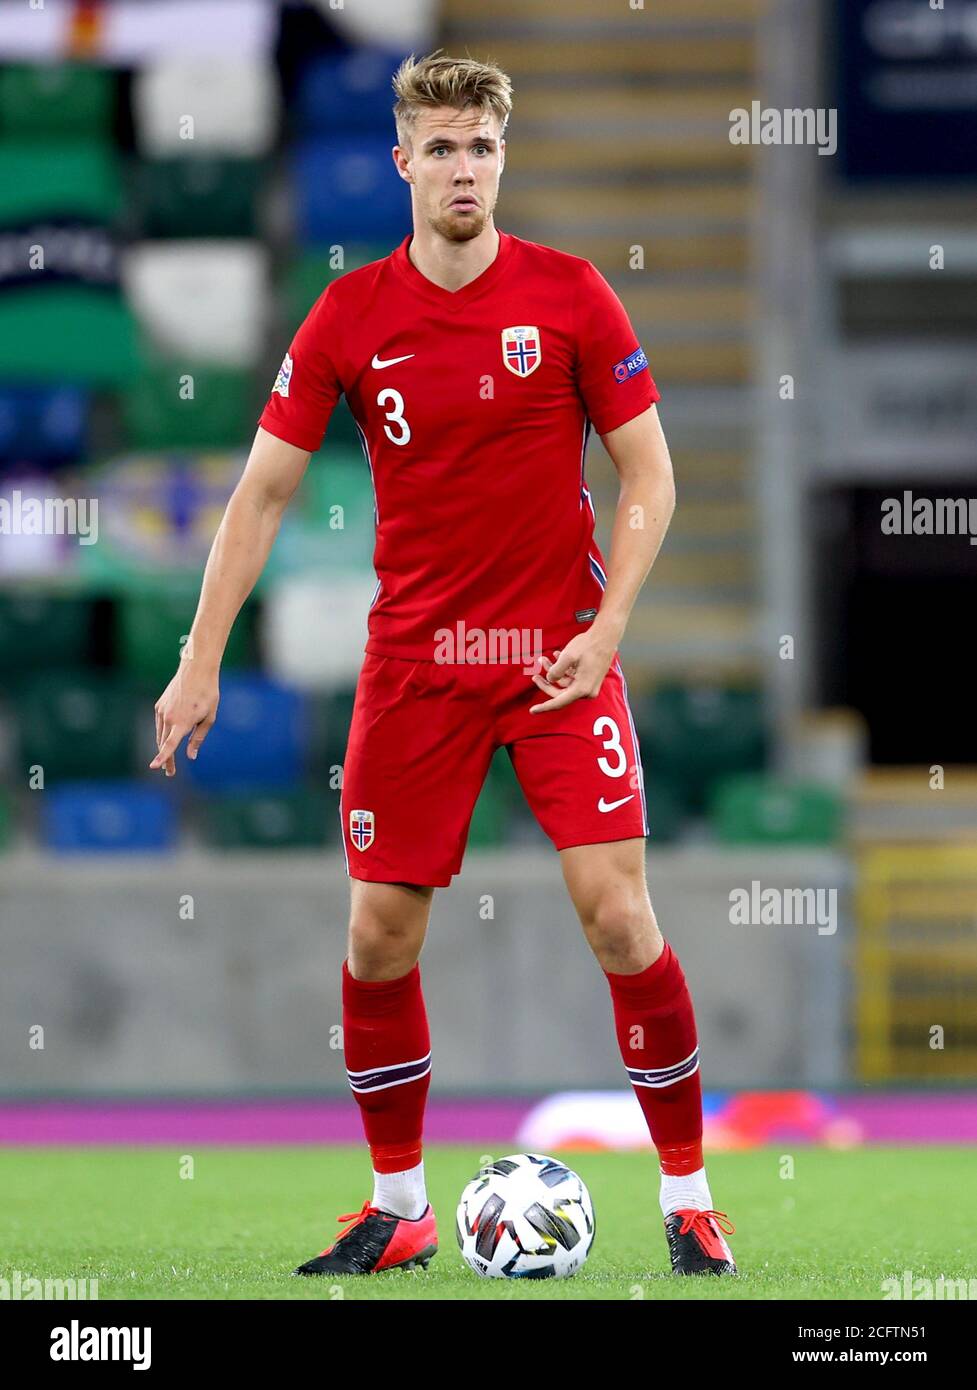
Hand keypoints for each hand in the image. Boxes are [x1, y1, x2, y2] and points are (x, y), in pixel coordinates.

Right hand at [150, 660, 219, 775]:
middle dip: (167, 760)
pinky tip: (170, 736)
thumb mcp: (209, 718)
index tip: (154, 767)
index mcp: (182, 722)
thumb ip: (198, 738)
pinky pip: (160, 724)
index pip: (169, 744)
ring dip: (164, 747)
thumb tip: (190, 756)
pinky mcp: (159, 705)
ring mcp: (162, 711)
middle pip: (164, 744)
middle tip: (170, 773)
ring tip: (169, 760)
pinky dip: (164, 732)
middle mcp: (169, 717)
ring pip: (161, 735)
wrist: (196, 670)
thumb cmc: (208, 694)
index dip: (162, 757)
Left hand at [528, 630, 616, 712]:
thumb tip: (550, 680)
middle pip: (561, 693)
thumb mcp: (567, 656)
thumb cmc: (589, 645)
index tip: (532, 710)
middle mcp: (587, 691)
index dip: (544, 707)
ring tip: (545, 659)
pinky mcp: (590, 678)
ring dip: (554, 672)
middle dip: (547, 683)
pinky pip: (573, 678)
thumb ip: (556, 671)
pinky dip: (564, 669)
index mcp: (582, 688)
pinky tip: (556, 656)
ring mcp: (589, 685)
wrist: (606, 636)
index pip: (559, 702)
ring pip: (565, 683)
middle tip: (534, 676)